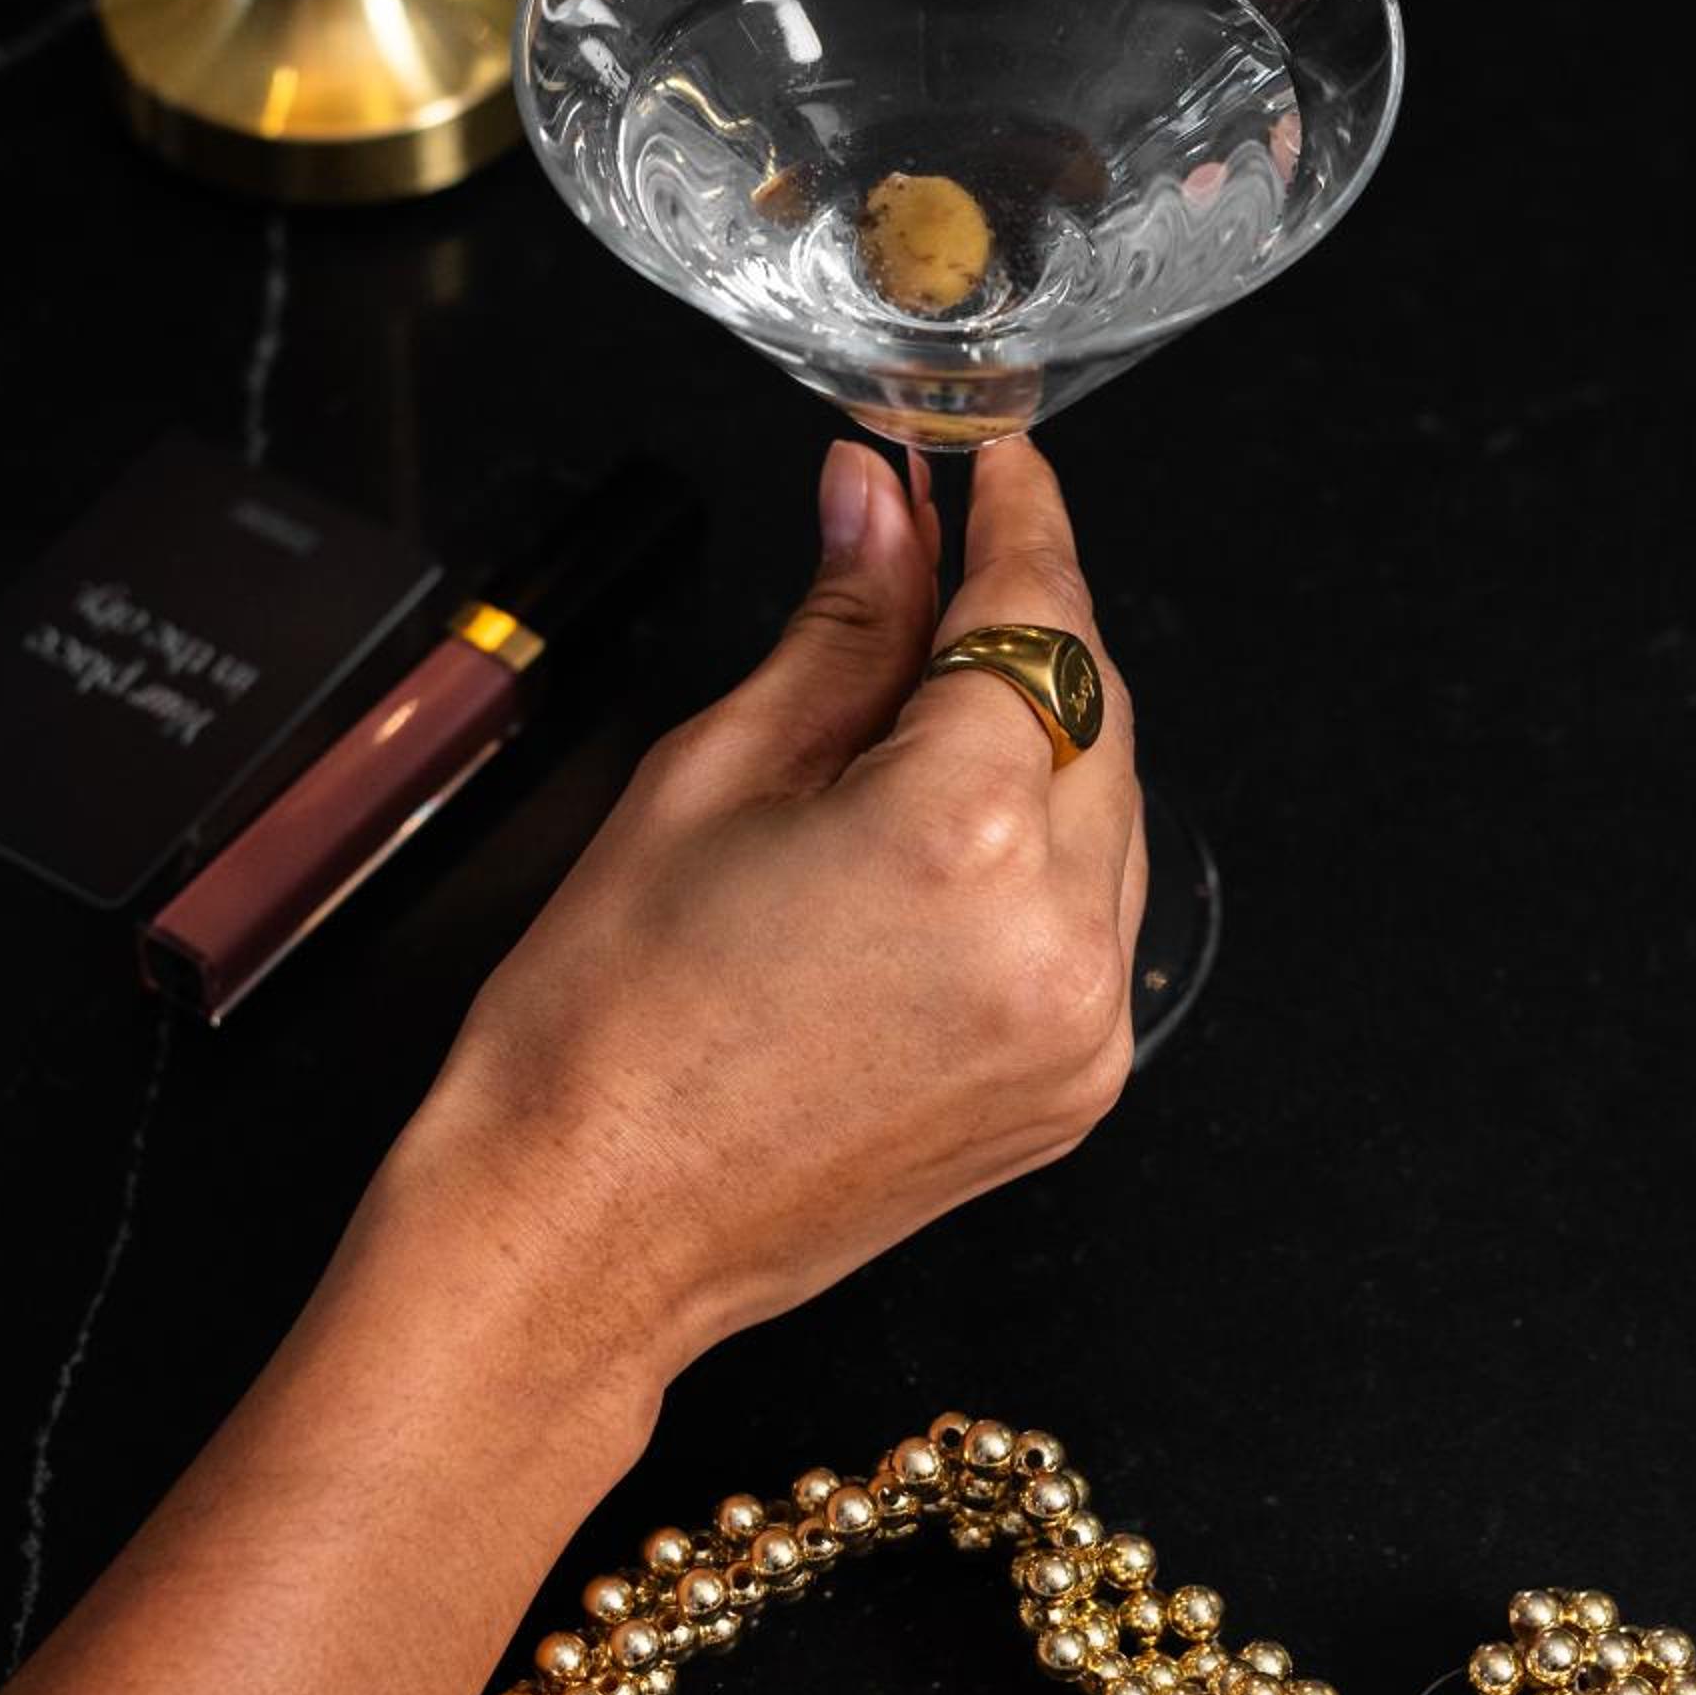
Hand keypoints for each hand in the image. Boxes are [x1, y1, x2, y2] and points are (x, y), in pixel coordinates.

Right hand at [407, 435, 1144, 1380]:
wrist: (584, 1233)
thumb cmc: (608, 1022)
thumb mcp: (712, 775)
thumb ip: (840, 626)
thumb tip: (881, 501)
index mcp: (963, 835)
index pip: (1034, 617)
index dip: (1016, 518)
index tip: (992, 461)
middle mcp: (1054, 935)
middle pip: (1092, 706)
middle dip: (1021, 622)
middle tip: (931, 561)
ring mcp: (1081, 1028)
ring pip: (1111, 809)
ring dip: (1042, 733)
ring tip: (913, 707)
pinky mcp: (1075, 1089)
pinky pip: (1097, 917)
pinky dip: (1046, 848)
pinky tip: (945, 829)